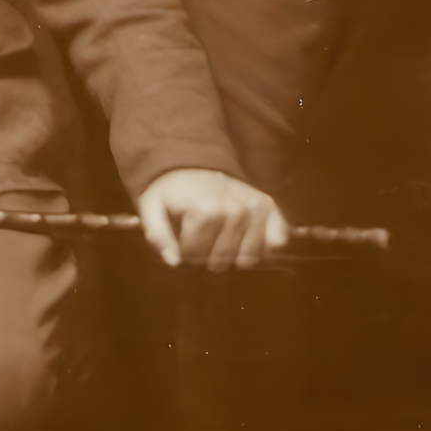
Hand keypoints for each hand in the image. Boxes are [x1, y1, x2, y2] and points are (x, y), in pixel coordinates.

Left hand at [137, 168, 289, 271]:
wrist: (191, 166)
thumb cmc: (170, 192)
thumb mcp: (151, 208)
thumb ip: (158, 236)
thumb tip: (174, 263)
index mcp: (207, 209)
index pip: (195, 254)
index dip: (184, 250)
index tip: (180, 235)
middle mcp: (235, 209)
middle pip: (222, 258)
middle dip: (206, 256)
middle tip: (201, 240)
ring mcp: (255, 208)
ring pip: (249, 258)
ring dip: (233, 257)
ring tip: (221, 242)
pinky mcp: (269, 206)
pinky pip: (278, 240)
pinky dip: (269, 248)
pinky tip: (253, 245)